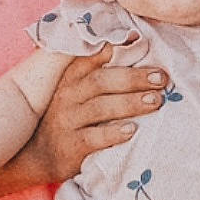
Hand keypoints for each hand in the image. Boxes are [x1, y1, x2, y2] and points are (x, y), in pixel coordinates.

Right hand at [14, 45, 167, 186]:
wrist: (38, 156)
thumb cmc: (68, 119)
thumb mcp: (75, 92)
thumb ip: (96, 72)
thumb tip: (130, 44)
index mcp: (72, 79)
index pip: (91, 57)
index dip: (115, 49)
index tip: (141, 42)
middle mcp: (67, 96)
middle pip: (101, 81)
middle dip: (133, 78)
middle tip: (161, 79)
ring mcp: (66, 121)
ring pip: (99, 108)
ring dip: (130, 103)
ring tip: (155, 101)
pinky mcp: (70, 147)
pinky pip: (92, 138)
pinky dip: (112, 134)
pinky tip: (132, 131)